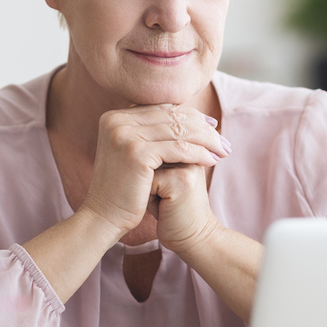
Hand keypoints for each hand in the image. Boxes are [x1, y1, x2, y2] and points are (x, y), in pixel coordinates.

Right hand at [79, 104, 228, 237]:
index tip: (213, 127)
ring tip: (223, 151)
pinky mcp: (135, 152)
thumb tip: (183, 116)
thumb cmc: (123, 191)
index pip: (162, 109)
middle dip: (203, 128)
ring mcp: (124, 134)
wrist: (103, 218)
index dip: (191, 116)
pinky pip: (177, 149)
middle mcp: (116, 120)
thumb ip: (150, 134)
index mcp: (114, 117)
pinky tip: (212, 161)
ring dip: (206, 140)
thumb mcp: (133, 154)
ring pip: (178, 130)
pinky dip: (198, 153)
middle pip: (171, 116)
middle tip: (224, 140)